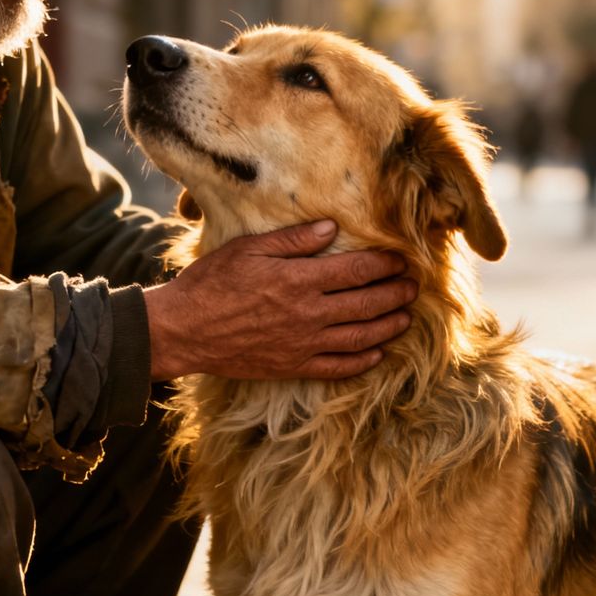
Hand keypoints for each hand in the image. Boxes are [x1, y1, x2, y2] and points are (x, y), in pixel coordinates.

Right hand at [143, 220, 416, 380]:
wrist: (182, 331)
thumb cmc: (211, 283)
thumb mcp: (247, 249)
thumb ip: (292, 240)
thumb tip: (332, 227)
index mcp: (298, 281)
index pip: (356, 270)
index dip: (384, 264)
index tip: (401, 259)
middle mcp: (307, 315)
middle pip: (366, 304)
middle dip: (395, 294)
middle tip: (413, 286)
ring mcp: (302, 345)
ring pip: (359, 337)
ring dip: (388, 327)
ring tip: (405, 317)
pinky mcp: (292, 366)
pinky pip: (337, 368)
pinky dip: (361, 362)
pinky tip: (376, 355)